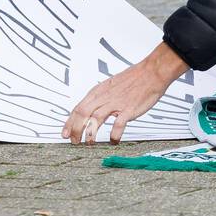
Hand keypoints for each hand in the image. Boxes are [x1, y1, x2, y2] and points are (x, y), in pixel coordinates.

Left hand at [62, 41, 187, 144]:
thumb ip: (100, 98)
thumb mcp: (110, 86)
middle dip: (75, 130)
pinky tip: (113, 141)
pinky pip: (118, 125)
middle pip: (82, 114)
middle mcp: (104, 97)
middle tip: (74, 141)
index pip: (78, 108)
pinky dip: (114, 135)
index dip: (69, 122)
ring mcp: (116, 103)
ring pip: (95, 119)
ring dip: (90, 133)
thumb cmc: (132, 80)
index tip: (64, 133)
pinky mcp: (128, 109)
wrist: (151, 72)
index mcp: (98, 91)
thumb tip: (90, 110)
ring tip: (89, 143)